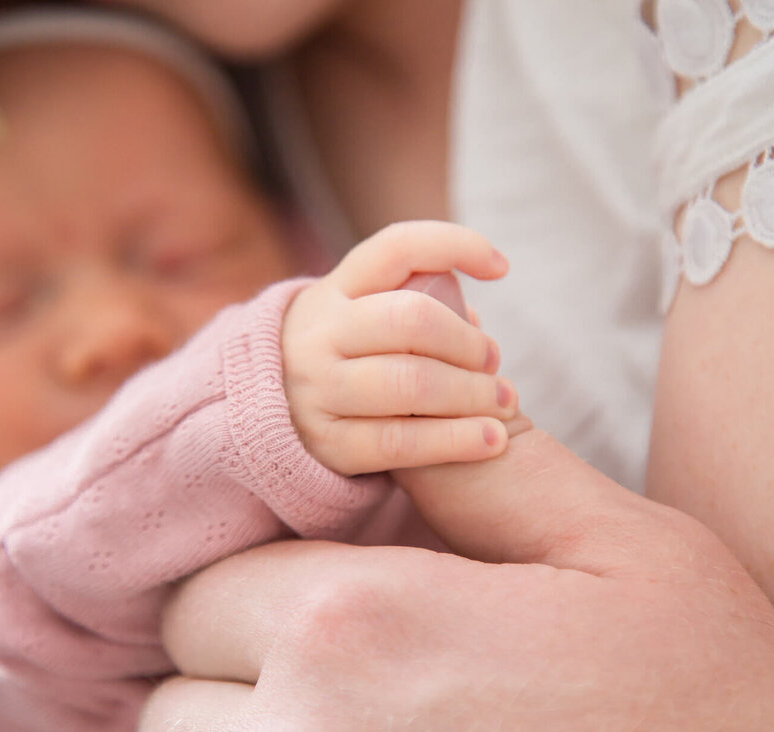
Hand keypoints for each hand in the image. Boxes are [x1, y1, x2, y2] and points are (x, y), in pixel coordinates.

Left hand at [137, 430, 773, 731]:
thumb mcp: (615, 546)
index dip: (259, 578)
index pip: (203, 591)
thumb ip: (483, 463)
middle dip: (234, 672)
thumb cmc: (715, 700)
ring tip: (370, 721)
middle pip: (176, 706)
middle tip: (340, 657)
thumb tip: (419, 390)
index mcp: (358, 630)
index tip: (325, 583)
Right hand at [282, 221, 517, 475]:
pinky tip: (490, 441)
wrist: (270, 419)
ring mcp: (317, 390)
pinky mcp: (327, 445)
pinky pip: (402, 443)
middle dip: (468, 342)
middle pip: (411, 321)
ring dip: (472, 394)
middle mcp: (319, 334)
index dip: (456, 245)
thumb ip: (410, 305)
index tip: (501, 266)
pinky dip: (456, 441)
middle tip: (493, 361)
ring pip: (411, 384)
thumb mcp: (358, 316)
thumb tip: (470, 316)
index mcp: (334, 290)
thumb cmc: (345, 360)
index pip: (398, 248)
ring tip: (503, 403)